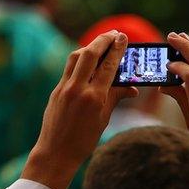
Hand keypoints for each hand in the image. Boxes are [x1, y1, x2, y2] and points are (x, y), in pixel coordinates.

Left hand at [22, 31, 137, 188]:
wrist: (55, 153)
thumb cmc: (83, 141)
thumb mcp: (103, 119)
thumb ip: (116, 98)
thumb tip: (132, 88)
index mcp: (93, 97)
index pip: (108, 66)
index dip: (117, 50)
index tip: (123, 38)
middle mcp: (77, 89)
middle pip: (89, 54)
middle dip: (103, 41)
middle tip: (114, 34)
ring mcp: (64, 88)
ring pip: (76, 57)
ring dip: (90, 47)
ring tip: (101, 43)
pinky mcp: (56, 90)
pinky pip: (69, 68)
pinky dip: (80, 59)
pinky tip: (88, 59)